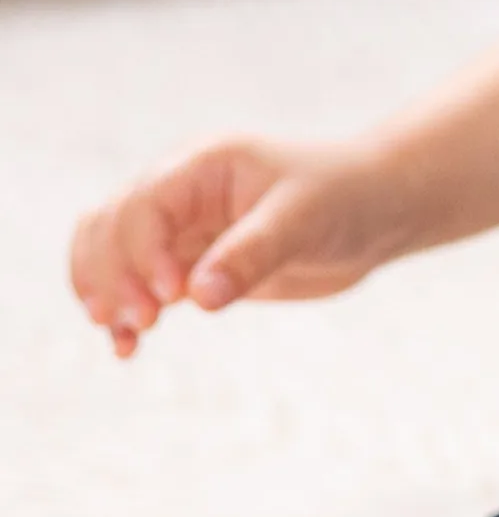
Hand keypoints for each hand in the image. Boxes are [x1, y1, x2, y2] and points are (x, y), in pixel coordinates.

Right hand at [70, 137, 409, 356]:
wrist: (372, 210)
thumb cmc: (341, 200)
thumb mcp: (301, 221)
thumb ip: (251, 255)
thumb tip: (199, 298)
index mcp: (199, 168)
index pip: (145, 206)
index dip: (143, 250)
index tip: (168, 294)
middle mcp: (180, 195)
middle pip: (113, 227)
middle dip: (114, 274)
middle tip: (140, 322)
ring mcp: (184, 230)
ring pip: (115, 254)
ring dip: (107, 293)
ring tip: (123, 339)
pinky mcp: (196, 265)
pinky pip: (144, 285)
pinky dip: (129, 312)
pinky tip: (126, 348)